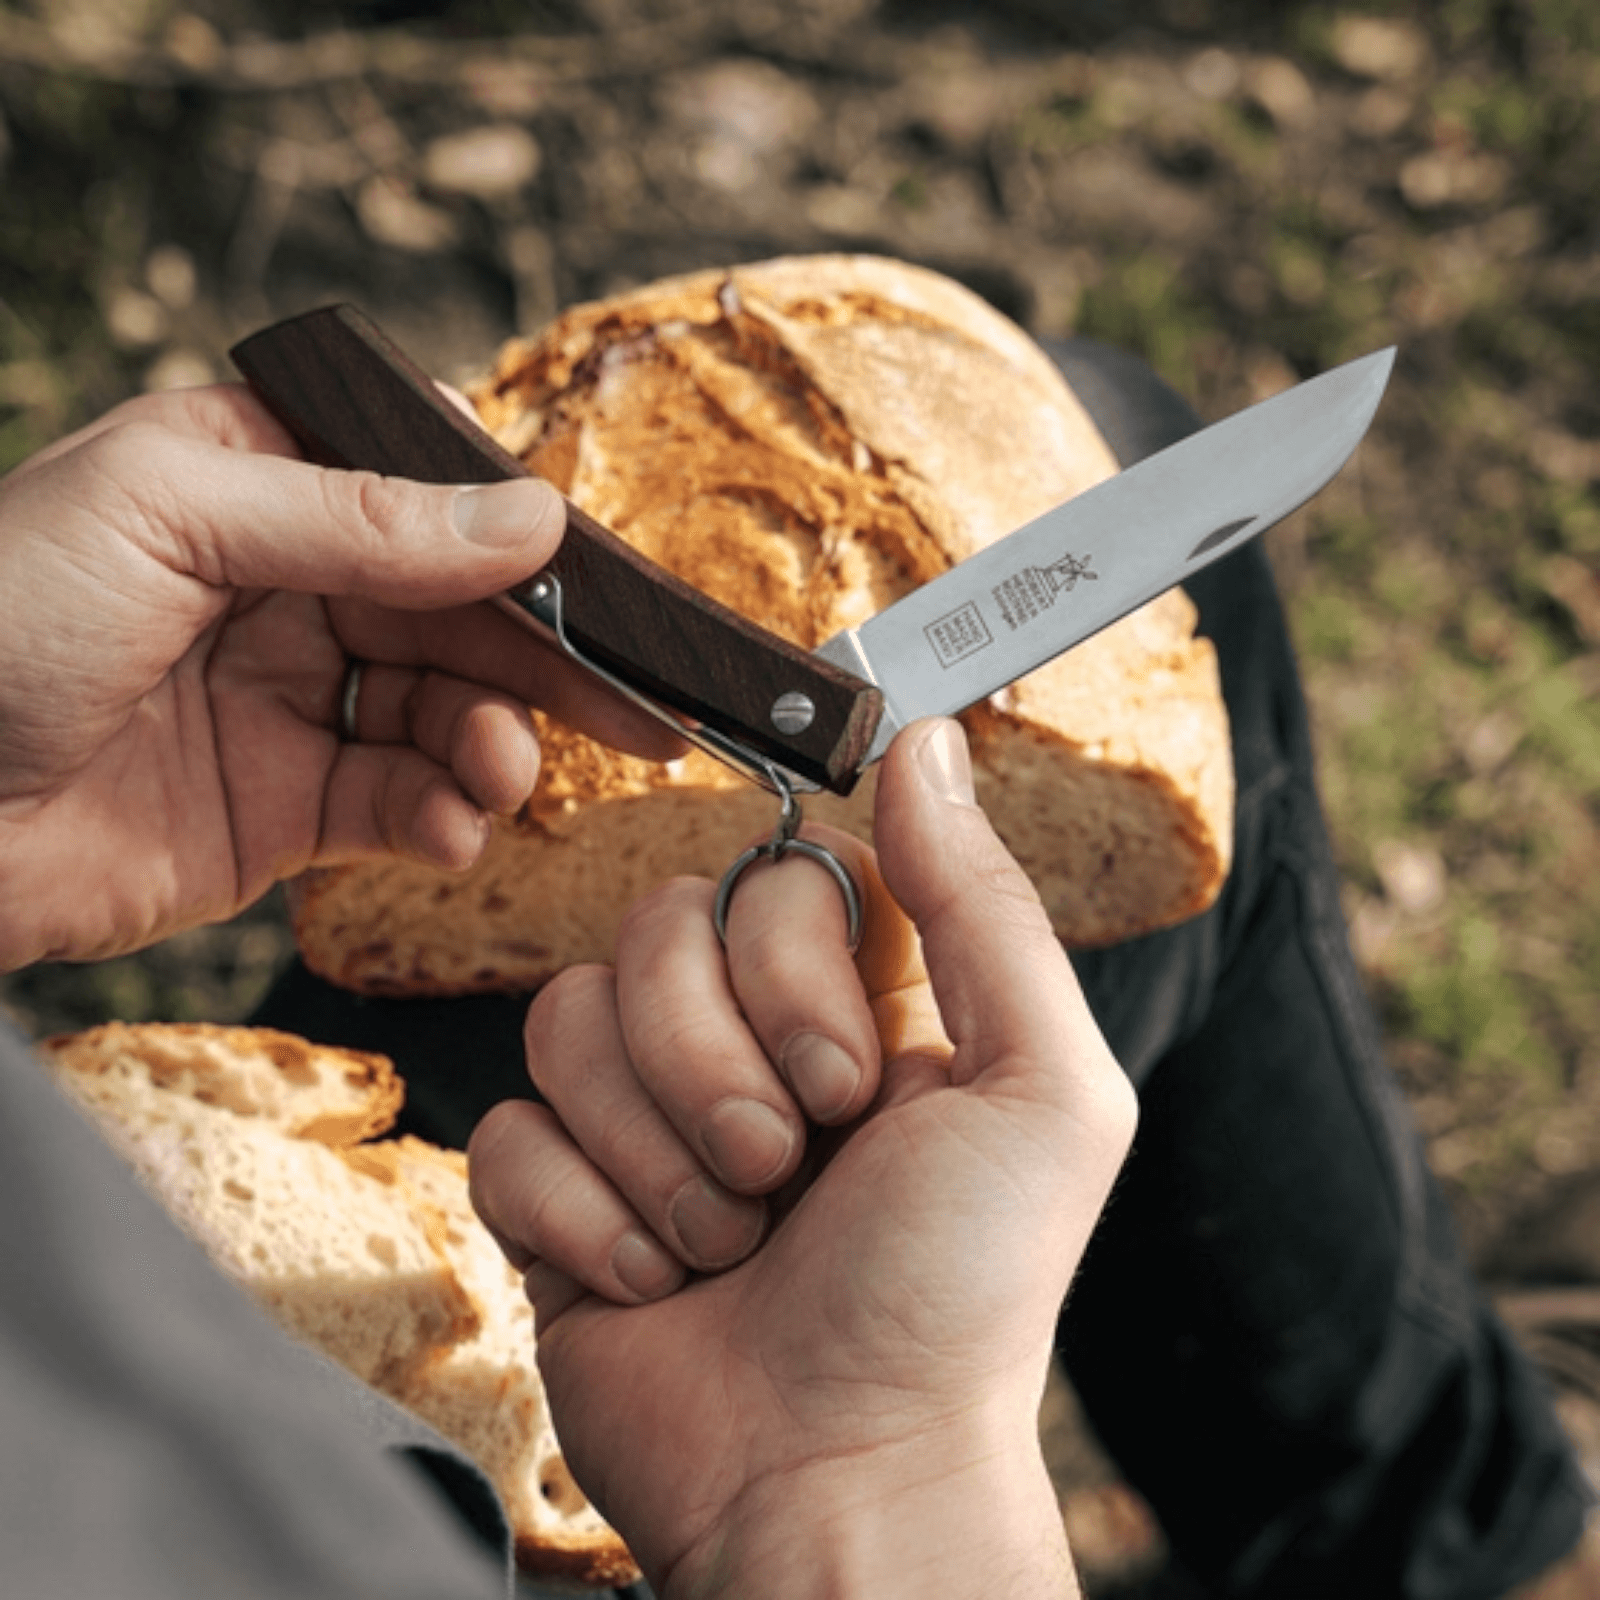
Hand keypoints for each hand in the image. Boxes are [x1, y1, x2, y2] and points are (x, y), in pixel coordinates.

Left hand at [0, 384, 674, 968]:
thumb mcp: (173, 518)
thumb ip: (362, 519)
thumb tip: (529, 513)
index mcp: (257, 483)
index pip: (429, 501)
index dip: (522, 547)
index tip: (602, 593)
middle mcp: (286, 588)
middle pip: (460, 618)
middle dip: (548, 667)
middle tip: (634, 714)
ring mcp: (290, 702)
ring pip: (446, 716)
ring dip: (493, 749)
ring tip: (497, 776)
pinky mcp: (283, 809)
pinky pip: (399, 807)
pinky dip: (441, 819)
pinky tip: (449, 827)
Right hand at [469, 719, 1137, 1598]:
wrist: (841, 1484)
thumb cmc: (961, 1298)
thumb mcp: (1037, 1089)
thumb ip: (981, 904)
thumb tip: (927, 740)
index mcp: (855, 999)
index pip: (770, 874)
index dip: (788, 967)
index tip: (846, 1087)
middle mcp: (744, 1040)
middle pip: (656, 930)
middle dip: (717, 1069)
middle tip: (784, 1169)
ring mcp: (644, 1115)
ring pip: (567, 1015)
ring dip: (655, 1150)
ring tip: (727, 1238)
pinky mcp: (558, 1193)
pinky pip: (510, 1128)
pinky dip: (583, 1216)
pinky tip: (655, 1281)